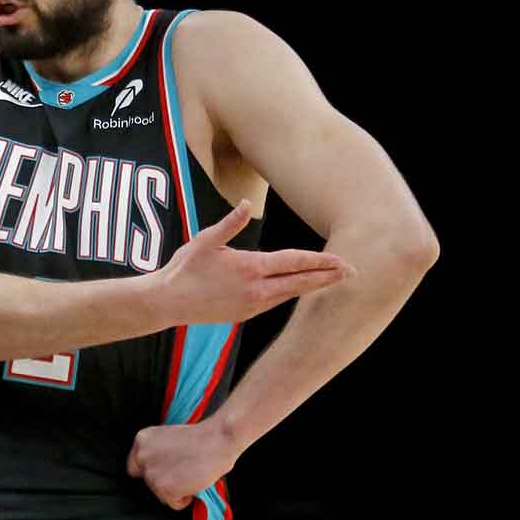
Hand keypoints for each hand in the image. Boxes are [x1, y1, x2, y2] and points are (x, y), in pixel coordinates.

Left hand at [126, 419, 239, 510]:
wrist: (218, 440)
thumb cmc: (201, 438)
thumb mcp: (168, 437)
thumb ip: (156, 451)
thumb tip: (157, 468)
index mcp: (141, 440)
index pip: (134, 465)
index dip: (150, 471)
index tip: (163, 473)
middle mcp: (141, 457)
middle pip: (147, 482)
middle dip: (163, 482)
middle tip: (181, 475)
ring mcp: (151, 474)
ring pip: (160, 494)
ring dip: (175, 490)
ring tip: (190, 475)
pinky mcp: (164, 489)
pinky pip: (173, 503)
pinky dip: (185, 499)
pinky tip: (193, 483)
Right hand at [158, 200, 352, 324]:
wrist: (166, 302)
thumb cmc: (184, 269)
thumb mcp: (205, 241)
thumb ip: (229, 223)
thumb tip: (247, 205)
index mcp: (250, 268)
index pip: (295, 263)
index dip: (322, 262)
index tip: (343, 261)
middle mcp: (256, 289)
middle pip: (301, 283)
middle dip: (328, 277)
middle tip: (353, 272)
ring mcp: (252, 305)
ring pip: (290, 294)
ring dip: (312, 286)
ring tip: (331, 279)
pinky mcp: (244, 315)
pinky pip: (274, 301)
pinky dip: (291, 293)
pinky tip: (298, 288)